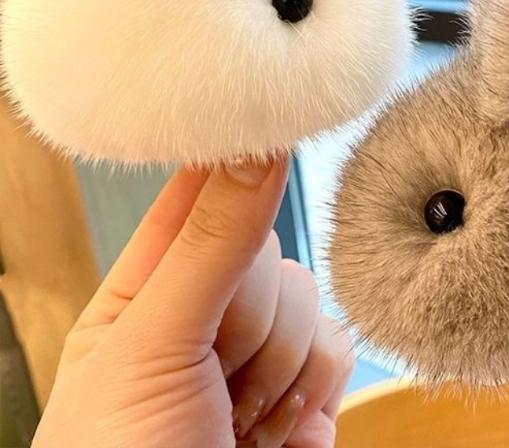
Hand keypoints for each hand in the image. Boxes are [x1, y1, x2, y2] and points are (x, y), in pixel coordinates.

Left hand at [33, 159, 353, 447]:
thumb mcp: (151, 348)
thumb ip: (212, 243)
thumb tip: (255, 146)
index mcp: (144, 294)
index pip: (195, 195)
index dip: (232, 162)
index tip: (272, 117)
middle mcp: (205, 317)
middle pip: (267, 253)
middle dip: (252, 317)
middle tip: (214, 369)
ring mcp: (259, 357)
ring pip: (310, 300)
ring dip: (281, 366)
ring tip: (235, 421)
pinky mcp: (306, 394)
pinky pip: (338, 348)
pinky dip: (315, 391)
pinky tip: (276, 433)